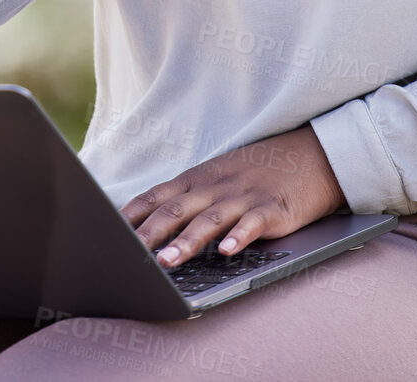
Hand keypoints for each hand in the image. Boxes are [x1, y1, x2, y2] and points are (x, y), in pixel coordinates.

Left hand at [118, 125, 347, 267]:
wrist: (311, 155)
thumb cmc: (257, 171)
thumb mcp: (217, 177)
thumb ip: (186, 198)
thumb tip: (148, 222)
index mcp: (198, 179)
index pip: (157, 196)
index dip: (132, 216)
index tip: (106, 234)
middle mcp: (215, 186)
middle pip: (176, 210)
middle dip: (150, 233)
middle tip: (127, 254)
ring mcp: (243, 196)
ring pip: (209, 219)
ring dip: (186, 241)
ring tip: (167, 262)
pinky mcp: (271, 208)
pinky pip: (253, 223)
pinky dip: (239, 236)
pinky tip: (228, 252)